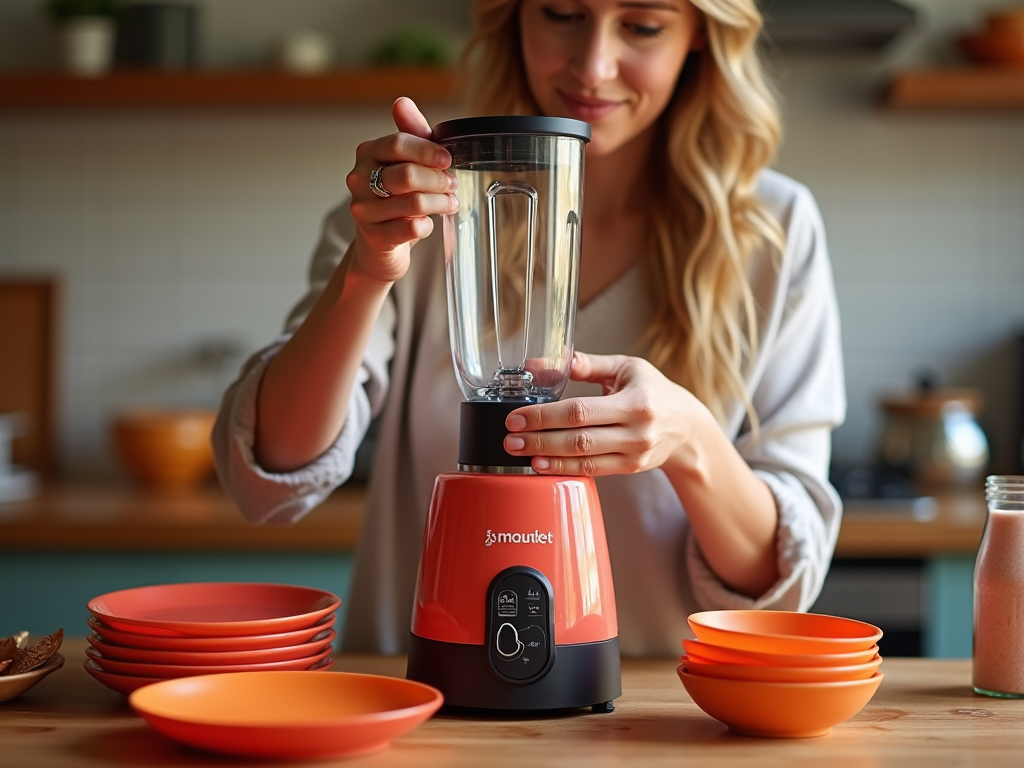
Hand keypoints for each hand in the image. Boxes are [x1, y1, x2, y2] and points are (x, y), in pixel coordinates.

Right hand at [345, 97, 457, 284]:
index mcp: (367, 153)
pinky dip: (428, 225)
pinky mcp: (374, 237)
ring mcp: (363, 209)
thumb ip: (411, 133)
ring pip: (413, 203)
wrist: (379, 244)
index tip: (448, 159)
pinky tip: (428, 223)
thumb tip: (402, 102)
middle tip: (453, 185)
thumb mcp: (405, 162)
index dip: (429, 151)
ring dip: (440, 203)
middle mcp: (358, 179)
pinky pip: (412, 229)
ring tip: (450, 203)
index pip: (399, 143)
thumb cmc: (395, 197)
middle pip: (408, 175)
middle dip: (438, 180)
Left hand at [502, 351, 707, 475]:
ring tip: (519, 452)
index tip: (517, 416)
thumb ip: (584, 364)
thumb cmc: (654, 391)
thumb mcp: (625, 368)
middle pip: (578, 438)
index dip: (545, 416)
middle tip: (509, 438)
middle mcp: (636, 431)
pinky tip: (541, 464)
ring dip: (546, 456)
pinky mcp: (630, 468)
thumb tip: (539, 363)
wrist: (687, 427)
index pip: (580, 411)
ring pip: (583, 459)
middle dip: (539, 438)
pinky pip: (591, 471)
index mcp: (635, 401)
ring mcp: (634, 454)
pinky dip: (564, 469)